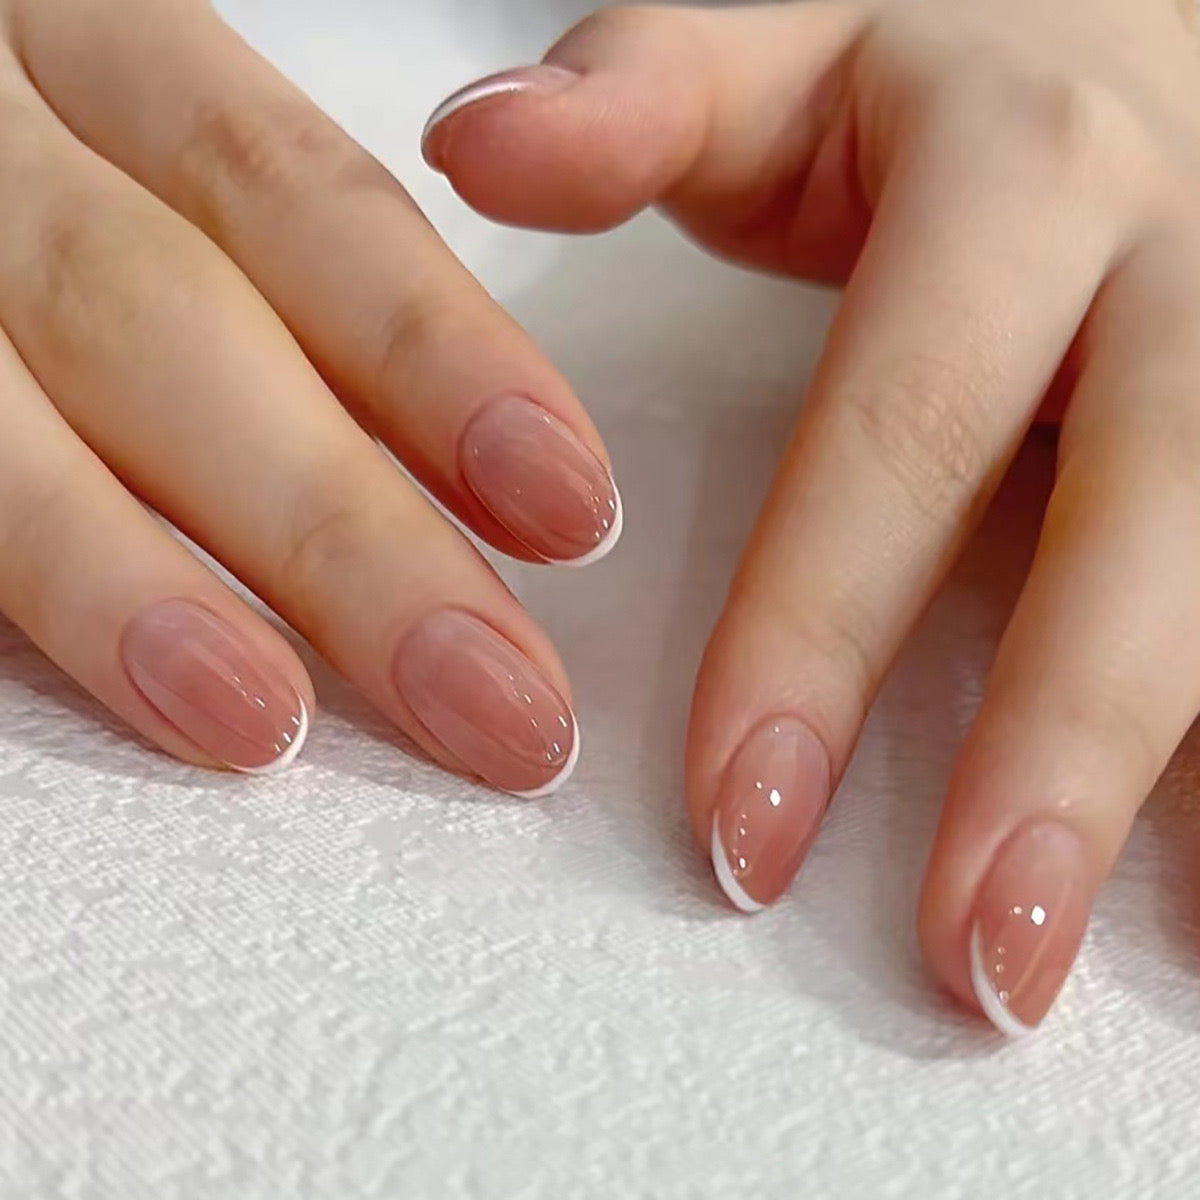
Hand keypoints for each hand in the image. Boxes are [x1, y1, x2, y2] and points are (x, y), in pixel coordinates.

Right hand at [0, 0, 624, 793]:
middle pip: (175, 329)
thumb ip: (218, 266)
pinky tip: (127, 691)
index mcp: (79, 53)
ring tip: (262, 721)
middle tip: (496, 694)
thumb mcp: (92, 139)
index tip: (568, 502)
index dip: (442, 358)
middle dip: (344, 531)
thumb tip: (405, 467)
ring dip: (129, 585)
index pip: (296, 205)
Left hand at [423, 0, 1199, 1031]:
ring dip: (1174, 796)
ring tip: (1089, 968)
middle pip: (1133, 538)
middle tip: (970, 959)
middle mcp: (1185, 264)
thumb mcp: (791, 62)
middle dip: (1046, 762)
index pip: (895, 440)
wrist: (1155, 31)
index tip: (740, 824)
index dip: (814, 638)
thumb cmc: (948, 77)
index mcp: (1019, 174)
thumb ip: (639, 104)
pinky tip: (1196, 903)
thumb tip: (473, 145)